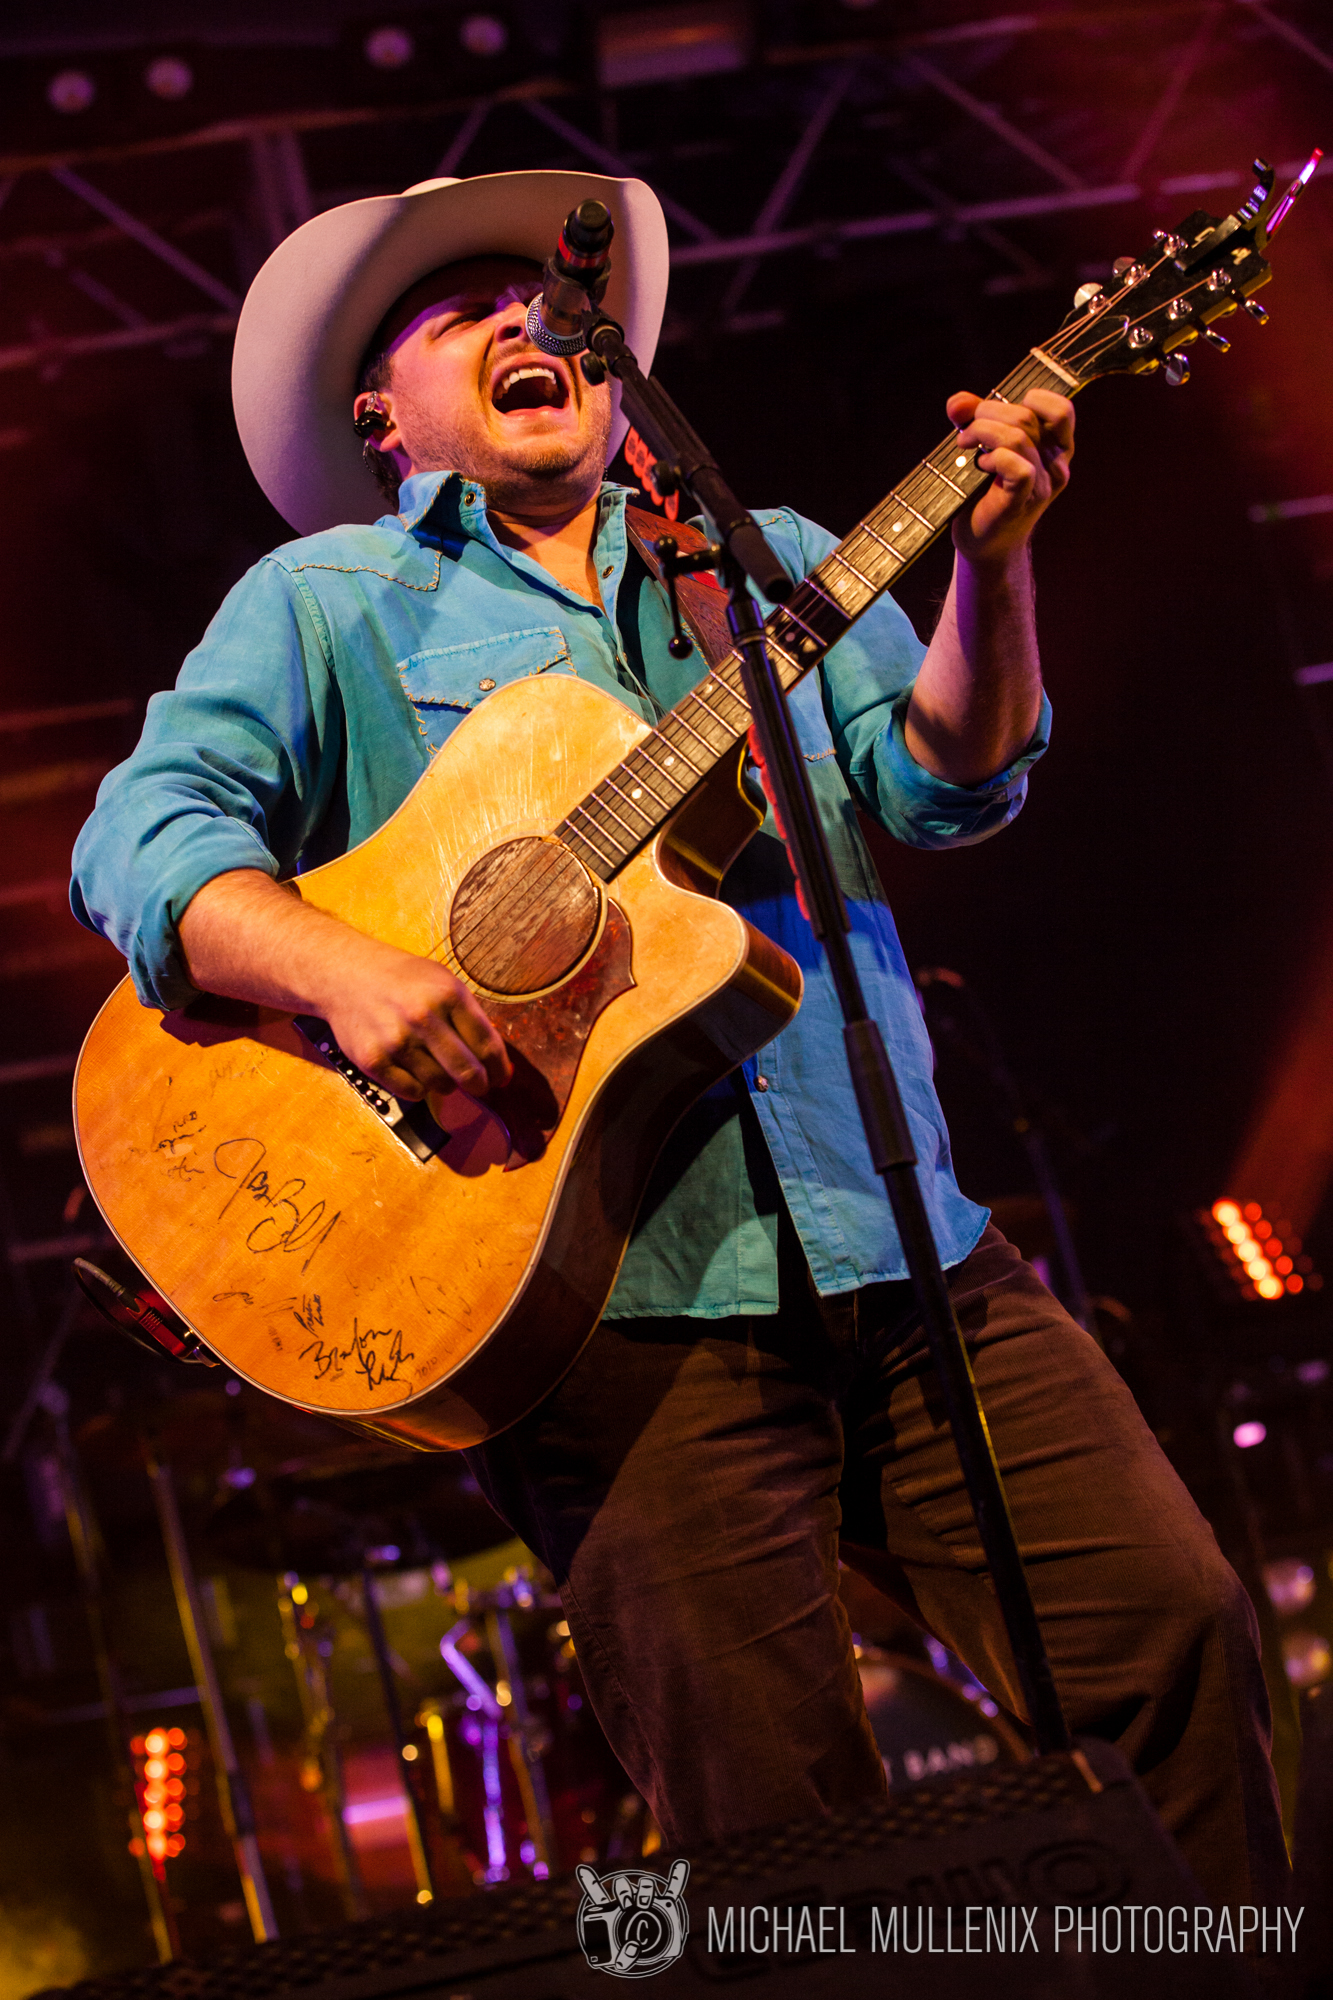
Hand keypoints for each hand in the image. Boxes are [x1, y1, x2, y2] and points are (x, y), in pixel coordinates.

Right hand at [321, 942, 512, 1101]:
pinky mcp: (373, 1060)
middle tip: (480, 1087)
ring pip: (441, 1085)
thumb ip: (470, 1017)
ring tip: (439, 1069)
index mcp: (448, 994)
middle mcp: (423, 1017)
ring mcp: (396, 1040)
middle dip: (480, 1085)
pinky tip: (415, 1071)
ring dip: (447, 1084)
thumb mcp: (442, 981)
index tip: (501, 1077)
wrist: (346, 974)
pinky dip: (419, 1088)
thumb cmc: (402, 979)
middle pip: (468, 1072)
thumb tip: (497, 1062)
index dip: (499, 1068)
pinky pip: (412, 1092)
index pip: (487, 1045)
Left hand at [947, 387, 1074, 566]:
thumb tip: (957, 402)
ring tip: (964, 445)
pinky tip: (980, 466)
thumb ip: (973, 418)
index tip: (999, 412)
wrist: (983, 542)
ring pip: (1018, 438)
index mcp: (1055, 446)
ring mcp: (1042, 484)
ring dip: (981, 433)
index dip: (1030, 399)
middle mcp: (1056, 464)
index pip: (1061, 409)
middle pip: (1026, 416)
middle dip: (987, 413)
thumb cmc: (984, 492)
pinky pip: (1018, 467)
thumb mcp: (981, 447)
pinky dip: (993, 459)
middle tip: (966, 431)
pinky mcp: (1023, 501)